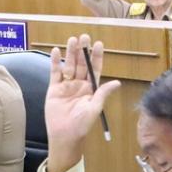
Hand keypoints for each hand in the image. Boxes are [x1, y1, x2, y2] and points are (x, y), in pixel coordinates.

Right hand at [43, 35, 120, 171]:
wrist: (64, 135)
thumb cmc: (82, 125)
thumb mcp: (94, 108)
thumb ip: (102, 94)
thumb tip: (117, 83)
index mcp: (91, 88)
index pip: (95, 69)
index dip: (96, 57)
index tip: (98, 44)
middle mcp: (79, 84)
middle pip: (81, 64)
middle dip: (83, 51)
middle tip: (84, 37)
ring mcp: (66, 85)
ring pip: (69, 65)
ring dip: (70, 53)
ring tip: (72, 39)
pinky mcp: (54, 88)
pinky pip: (55, 72)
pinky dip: (54, 62)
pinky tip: (55, 51)